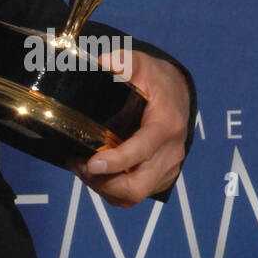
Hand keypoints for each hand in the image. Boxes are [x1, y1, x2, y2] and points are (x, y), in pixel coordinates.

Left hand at [68, 49, 190, 205]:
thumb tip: (103, 63)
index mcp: (166, 124)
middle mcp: (170, 152)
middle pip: (139, 185)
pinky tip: (95, 174)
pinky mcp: (161, 176)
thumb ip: (123, 61)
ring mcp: (168, 168)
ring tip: (81, 168)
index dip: (118, 161)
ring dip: (105, 188)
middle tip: (80, 165)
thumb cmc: (154, 79)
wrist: (177, 92)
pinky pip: (135, 196)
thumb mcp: (140, 63)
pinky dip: (112, 192)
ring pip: (135, 195)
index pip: (143, 149)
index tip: (92, 163)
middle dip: (105, 182)